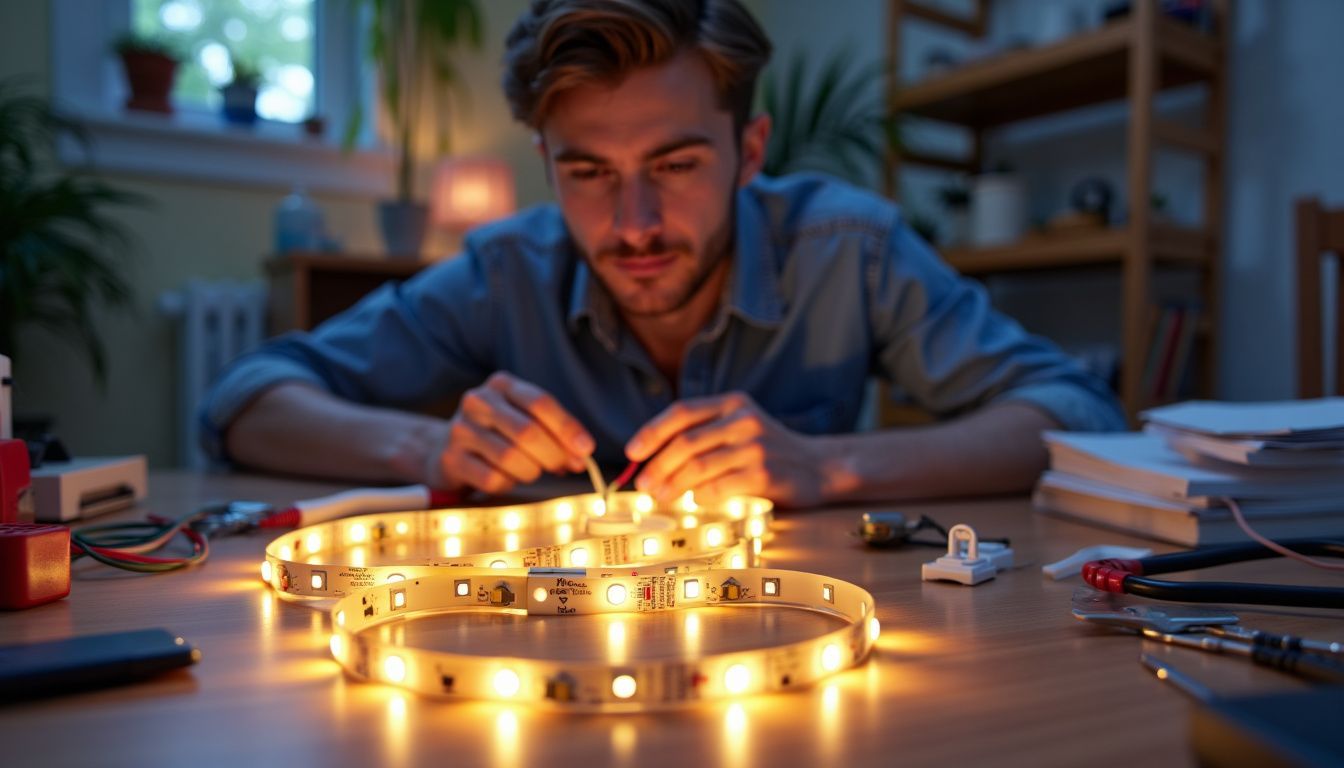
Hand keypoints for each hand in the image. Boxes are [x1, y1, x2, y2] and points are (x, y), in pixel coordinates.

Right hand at [430, 372, 594, 493]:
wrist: (444, 449)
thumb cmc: (498, 434)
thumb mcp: (524, 418)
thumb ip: (554, 432)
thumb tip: (581, 454)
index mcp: (502, 385)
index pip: (540, 403)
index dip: (567, 428)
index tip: (586, 449)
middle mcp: (478, 401)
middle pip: (527, 432)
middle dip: (554, 454)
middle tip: (565, 467)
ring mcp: (461, 430)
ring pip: (511, 458)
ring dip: (532, 471)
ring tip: (532, 471)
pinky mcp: (451, 460)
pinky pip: (492, 479)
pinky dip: (509, 483)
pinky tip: (507, 478)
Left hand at [625, 392, 834, 507]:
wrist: (820, 466)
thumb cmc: (770, 451)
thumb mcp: (740, 426)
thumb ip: (705, 432)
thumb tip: (654, 457)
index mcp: (732, 404)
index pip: (682, 412)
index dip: (652, 432)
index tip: (633, 452)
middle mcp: (743, 420)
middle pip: (686, 442)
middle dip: (657, 466)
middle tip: (643, 484)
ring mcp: (755, 447)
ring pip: (698, 467)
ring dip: (673, 485)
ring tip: (660, 496)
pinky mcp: (764, 474)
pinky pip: (720, 487)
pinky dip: (701, 496)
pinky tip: (695, 501)